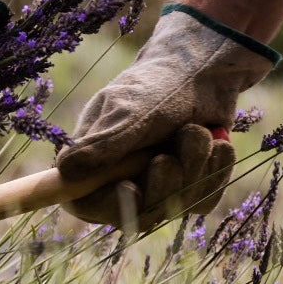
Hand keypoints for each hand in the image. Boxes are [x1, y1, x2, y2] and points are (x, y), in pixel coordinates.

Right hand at [56, 5, 278, 229]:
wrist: (206, 69)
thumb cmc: (159, 85)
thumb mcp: (129, 113)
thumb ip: (102, 145)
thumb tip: (64, 173)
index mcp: (94, 159)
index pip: (86, 203)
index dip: (107, 205)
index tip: (129, 186)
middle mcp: (123, 178)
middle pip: (139, 213)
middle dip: (163, 182)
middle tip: (169, 153)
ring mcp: (159, 186)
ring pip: (177, 206)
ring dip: (193, 166)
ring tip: (197, 132)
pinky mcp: (192, 187)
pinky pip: (204, 200)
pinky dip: (215, 171)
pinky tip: (218, 144)